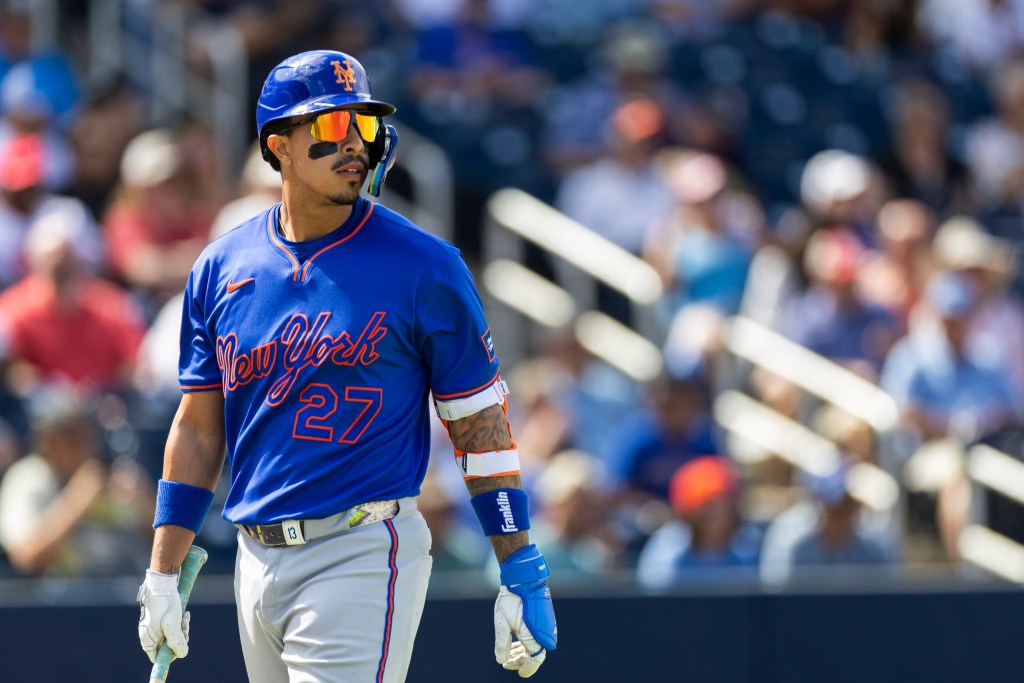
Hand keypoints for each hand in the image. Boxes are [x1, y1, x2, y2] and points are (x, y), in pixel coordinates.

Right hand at [137, 570, 189, 662]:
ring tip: (185, 617)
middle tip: (184, 626)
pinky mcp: (161, 618)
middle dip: (179, 637)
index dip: (171, 654)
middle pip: (167, 646)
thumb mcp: (173, 625)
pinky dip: (180, 621)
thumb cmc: (165, 604)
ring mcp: (155, 626)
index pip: (158, 657)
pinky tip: (185, 614)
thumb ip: (176, 642)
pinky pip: (173, 625)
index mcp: (147, 640)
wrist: (162, 582)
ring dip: (181, 628)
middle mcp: (149, 634)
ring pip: (172, 635)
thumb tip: (182, 654)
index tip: (181, 644)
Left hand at [494, 545, 556, 677]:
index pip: (535, 660)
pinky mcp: (544, 619)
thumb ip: (502, 643)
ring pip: (535, 645)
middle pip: (535, 654)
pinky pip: (536, 636)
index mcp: (534, 636)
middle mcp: (543, 632)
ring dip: (523, 652)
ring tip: (509, 654)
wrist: (523, 578)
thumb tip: (501, 660)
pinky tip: (516, 642)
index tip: (518, 673)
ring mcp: (545, 625)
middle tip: (506, 663)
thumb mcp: (501, 622)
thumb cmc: (512, 599)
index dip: (527, 669)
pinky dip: (526, 643)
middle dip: (521, 661)